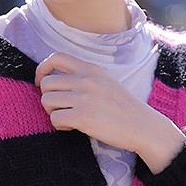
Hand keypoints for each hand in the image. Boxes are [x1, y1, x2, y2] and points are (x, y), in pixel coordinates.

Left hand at [35, 52, 184, 172]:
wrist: (143, 126)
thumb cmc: (124, 108)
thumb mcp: (106, 82)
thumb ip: (85, 78)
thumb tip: (58, 83)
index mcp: (90, 69)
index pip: (55, 57)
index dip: (42, 70)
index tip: (42, 83)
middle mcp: (85, 79)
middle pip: (46, 83)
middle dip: (48, 98)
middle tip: (60, 109)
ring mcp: (83, 97)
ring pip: (46, 100)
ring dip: (52, 112)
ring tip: (67, 119)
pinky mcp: (82, 117)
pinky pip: (54, 119)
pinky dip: (59, 126)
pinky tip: (73, 127)